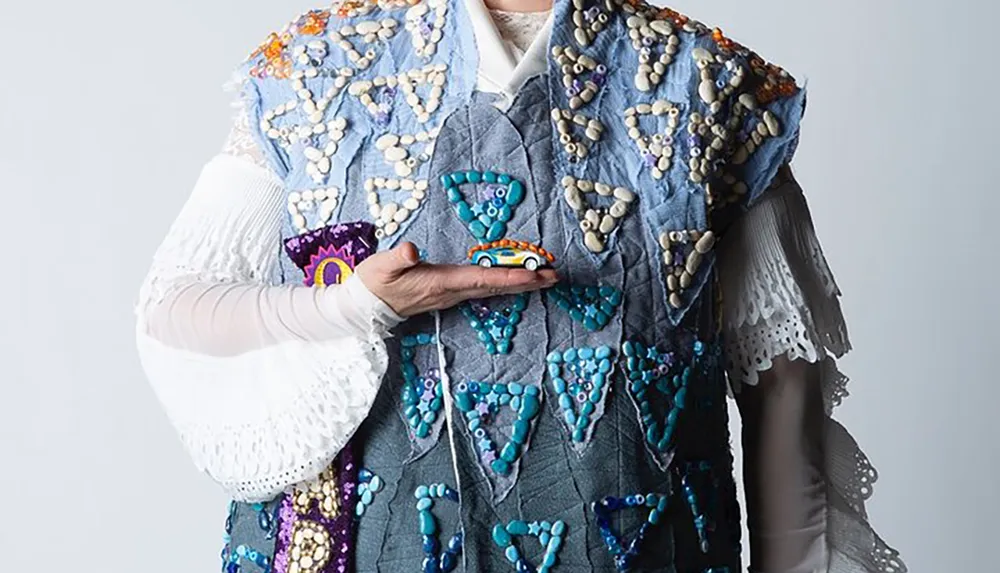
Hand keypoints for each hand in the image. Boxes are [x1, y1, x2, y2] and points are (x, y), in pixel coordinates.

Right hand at [355, 242, 558, 316]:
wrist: (364, 306)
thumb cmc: (373, 282)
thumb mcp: (381, 266)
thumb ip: (398, 258)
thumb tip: (412, 250)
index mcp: (441, 282)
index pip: (482, 279)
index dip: (510, 277)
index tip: (534, 275)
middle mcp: (452, 292)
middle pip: (495, 286)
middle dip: (526, 282)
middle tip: (554, 276)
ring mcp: (451, 295)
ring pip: (492, 289)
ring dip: (518, 284)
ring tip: (544, 278)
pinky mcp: (448, 293)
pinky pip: (483, 288)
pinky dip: (502, 283)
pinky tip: (514, 282)